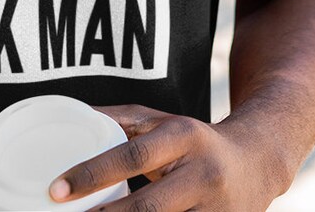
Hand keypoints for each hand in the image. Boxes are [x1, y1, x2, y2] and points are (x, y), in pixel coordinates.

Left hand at [48, 104, 274, 210]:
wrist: (257, 161)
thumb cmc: (195, 140)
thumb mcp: (163, 122)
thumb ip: (121, 120)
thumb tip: (74, 113)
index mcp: (182, 136)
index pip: (132, 155)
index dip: (93, 173)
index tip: (57, 190)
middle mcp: (201, 173)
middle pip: (147, 207)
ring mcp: (215, 210)